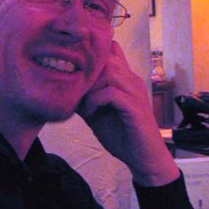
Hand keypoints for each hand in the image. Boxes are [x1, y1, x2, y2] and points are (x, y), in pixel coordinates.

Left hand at [77, 41, 178, 185]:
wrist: (144, 158)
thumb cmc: (123, 135)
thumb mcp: (97, 113)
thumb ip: (85, 98)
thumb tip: (64, 89)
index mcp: (125, 79)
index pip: (111, 50)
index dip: (91, 55)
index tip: (75, 73)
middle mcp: (132, 81)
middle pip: (108, 57)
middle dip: (87, 72)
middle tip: (77, 90)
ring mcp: (135, 93)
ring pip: (110, 72)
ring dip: (91, 86)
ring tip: (83, 103)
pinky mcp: (134, 108)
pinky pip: (111, 93)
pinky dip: (95, 101)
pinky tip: (90, 113)